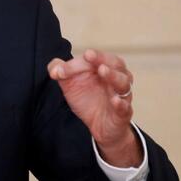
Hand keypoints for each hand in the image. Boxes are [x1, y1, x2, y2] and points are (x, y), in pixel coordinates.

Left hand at [47, 49, 141, 166]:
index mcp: (104, 67)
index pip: (92, 59)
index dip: (75, 63)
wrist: (99, 125)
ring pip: (123, 83)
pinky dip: (121, 104)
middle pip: (114, 63)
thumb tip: (54, 70)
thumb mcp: (70, 84)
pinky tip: (115, 100)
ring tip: (102, 70)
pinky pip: (125, 107)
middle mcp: (116, 78)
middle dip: (101, 58)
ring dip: (113, 76)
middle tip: (89, 55)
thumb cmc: (88, 98)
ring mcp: (122, 95)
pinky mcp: (123, 113)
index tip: (60, 71)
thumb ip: (60, 71)